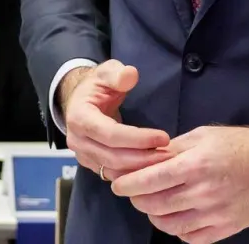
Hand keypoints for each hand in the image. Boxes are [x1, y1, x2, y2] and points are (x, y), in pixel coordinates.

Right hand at [60, 60, 171, 181]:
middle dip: (144, 158)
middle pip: (113, 157)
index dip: (138, 139)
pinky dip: (133, 175)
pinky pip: (113, 175)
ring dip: (140, 170)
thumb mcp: (106, 73)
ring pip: (113, 171)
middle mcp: (77, 140)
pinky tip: (152, 170)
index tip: (164, 137)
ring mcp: (82, 155)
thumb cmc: (97, 87)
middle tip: (171, 155)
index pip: (110, 134)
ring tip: (165, 163)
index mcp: (79, 117)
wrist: (80, 101)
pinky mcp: (91, 165)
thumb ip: (118, 74)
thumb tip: (131, 75)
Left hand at [112, 125, 248, 243]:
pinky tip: (176, 218)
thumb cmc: (240, 144)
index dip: (127, 184)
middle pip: (155, 204)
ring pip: (170, 225)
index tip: (117, 184)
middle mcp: (203, 192)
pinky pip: (192, 238)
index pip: (149, 179)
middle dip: (137, 200)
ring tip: (152, 205)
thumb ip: (172, 149)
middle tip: (133, 193)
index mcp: (195, 164)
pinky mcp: (227, 228)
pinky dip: (178, 231)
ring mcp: (216, 213)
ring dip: (154, 216)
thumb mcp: (203, 136)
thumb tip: (144, 158)